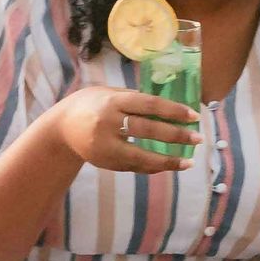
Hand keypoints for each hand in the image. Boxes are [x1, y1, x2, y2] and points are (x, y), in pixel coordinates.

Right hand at [50, 85, 198, 173]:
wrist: (61, 127)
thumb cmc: (91, 105)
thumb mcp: (109, 94)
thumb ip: (134, 99)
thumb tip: (169, 106)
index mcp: (112, 101)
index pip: (149, 104)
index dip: (174, 111)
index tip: (194, 116)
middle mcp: (108, 123)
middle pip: (148, 130)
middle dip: (176, 135)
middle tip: (198, 138)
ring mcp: (106, 146)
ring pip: (142, 156)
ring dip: (168, 160)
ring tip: (188, 161)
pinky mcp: (105, 162)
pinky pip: (134, 166)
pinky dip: (153, 167)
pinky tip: (170, 165)